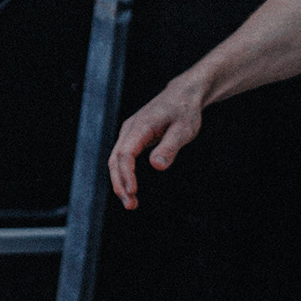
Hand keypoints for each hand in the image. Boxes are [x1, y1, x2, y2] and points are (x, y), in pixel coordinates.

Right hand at [109, 75, 206, 209]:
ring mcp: (129, 132)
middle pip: (115, 159)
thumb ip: (170, 147)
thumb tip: (157, 166)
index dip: (127, 174)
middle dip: (120, 183)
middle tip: (130, 205)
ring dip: (120, 181)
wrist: (183, 95)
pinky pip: (122, 157)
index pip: (125, 154)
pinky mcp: (133, 137)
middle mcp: (129, 129)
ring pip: (116, 160)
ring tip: (131, 202)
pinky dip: (123, 174)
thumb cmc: (185, 111)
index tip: (134, 192)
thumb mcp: (184, 130)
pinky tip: (130, 188)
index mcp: (140, 127)